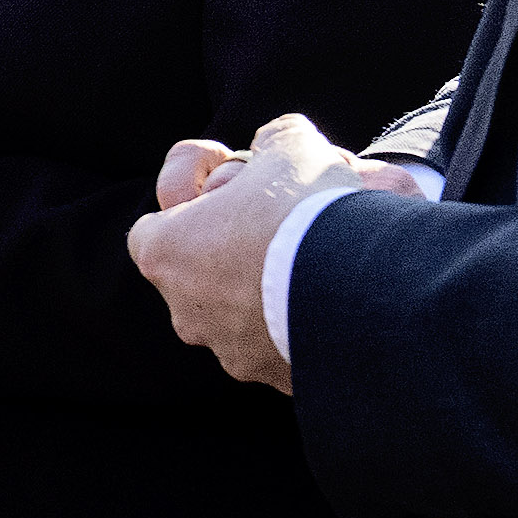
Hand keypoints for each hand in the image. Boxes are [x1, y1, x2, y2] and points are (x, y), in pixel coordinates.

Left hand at [128, 112, 379, 392]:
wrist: (362, 290)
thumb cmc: (306, 213)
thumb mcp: (292, 148)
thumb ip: (275, 140)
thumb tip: (279, 142)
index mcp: (167, 253)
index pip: (154, 227)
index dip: (191, 197)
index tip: (232, 184)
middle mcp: (186, 310)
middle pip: (204, 268)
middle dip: (240, 241)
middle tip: (285, 219)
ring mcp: (230, 350)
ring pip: (245, 309)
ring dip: (274, 282)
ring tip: (321, 256)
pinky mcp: (275, 377)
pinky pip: (283, 342)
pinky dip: (304, 319)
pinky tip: (339, 293)